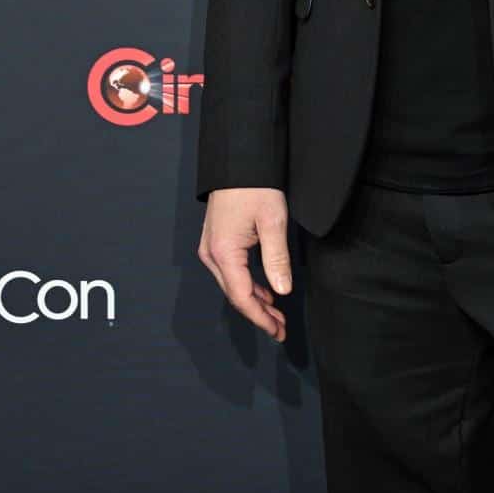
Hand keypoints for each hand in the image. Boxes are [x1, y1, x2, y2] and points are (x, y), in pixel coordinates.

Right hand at [198, 187, 291, 342]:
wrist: (238, 162)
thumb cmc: (255, 187)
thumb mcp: (273, 221)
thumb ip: (277, 259)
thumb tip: (282, 291)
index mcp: (223, 253)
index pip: (242, 297)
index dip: (260, 318)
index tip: (278, 331)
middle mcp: (212, 254)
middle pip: (235, 294)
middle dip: (259, 314)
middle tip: (281, 328)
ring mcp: (211, 248)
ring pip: (233, 285)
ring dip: (254, 301)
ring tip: (276, 315)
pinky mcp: (216, 242)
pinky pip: (231, 272)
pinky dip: (248, 285)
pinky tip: (264, 293)